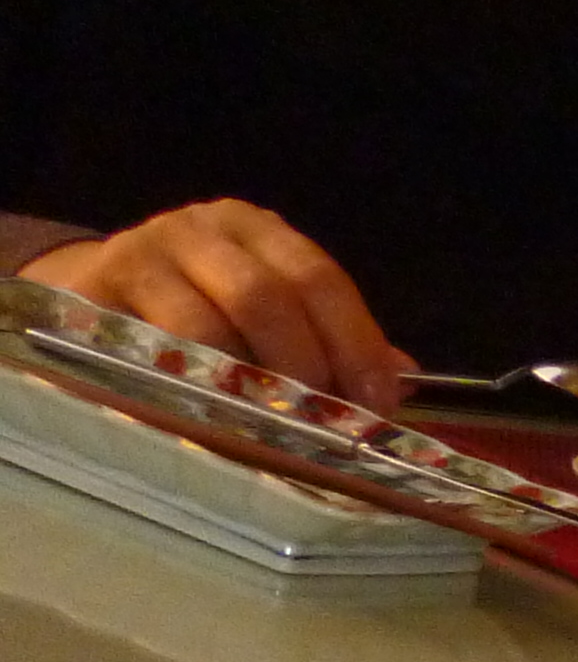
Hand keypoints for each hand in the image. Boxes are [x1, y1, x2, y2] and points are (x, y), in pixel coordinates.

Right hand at [25, 205, 407, 413]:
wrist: (97, 297)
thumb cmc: (201, 310)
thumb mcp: (268, 312)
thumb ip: (330, 341)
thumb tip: (400, 380)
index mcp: (255, 230)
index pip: (317, 277)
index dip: (355, 342)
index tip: (376, 403)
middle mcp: (198, 231)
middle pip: (265, 296)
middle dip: (304, 367)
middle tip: (324, 424)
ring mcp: (141, 257)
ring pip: (206, 327)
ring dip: (247, 387)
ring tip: (274, 431)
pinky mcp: (94, 296)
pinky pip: (151, 353)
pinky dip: (191, 392)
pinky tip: (215, 422)